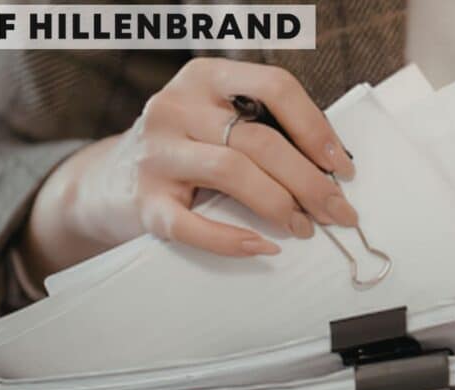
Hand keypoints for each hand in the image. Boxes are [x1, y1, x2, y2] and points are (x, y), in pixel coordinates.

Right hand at [21, 57, 357, 279]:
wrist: (111, 182)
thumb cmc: (186, 149)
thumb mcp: (218, 120)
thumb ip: (264, 128)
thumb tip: (332, 167)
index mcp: (205, 77)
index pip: (275, 86)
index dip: (316, 128)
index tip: (343, 167)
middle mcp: (176, 107)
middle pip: (260, 140)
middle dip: (311, 181)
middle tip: (338, 211)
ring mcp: (156, 153)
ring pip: (233, 172)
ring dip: (281, 205)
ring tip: (305, 228)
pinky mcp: (145, 202)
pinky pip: (194, 225)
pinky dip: (234, 240)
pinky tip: (264, 247)